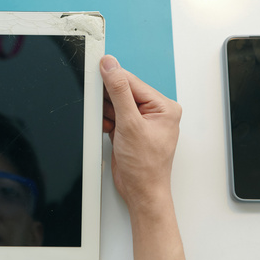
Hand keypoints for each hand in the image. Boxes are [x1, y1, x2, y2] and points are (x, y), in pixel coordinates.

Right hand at [99, 55, 181, 213]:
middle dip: (109, 101)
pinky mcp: (130, 129)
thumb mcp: (130, 124)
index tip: (96, 72)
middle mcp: (155, 112)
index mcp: (164, 106)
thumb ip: (119, 92)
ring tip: (112, 127)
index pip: (133, 82)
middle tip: (107, 112)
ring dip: (107, 113)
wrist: (140, 192)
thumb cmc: (146, 167)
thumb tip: (111, 68)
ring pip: (115, 103)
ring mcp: (142, 121)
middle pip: (123, 91)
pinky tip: (109, 131)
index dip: (113, 78)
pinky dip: (107, 121)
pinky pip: (113, 115)